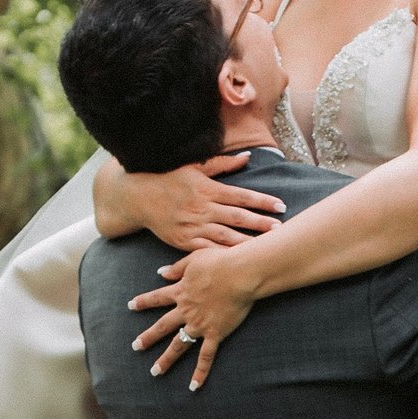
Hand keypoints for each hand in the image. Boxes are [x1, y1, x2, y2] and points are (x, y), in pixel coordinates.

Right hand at [118, 152, 288, 253]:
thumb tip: (247, 157)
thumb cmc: (167, 177)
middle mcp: (202, 208)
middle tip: (281, 229)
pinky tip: (238, 262)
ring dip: (247, 242)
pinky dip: (222, 256)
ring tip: (266, 247)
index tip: (280, 206)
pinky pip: (207, 251)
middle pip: (237, 218)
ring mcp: (193, 226)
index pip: (241, 196)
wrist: (136, 197)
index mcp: (207, 189)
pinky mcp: (183, 241)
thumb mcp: (193, 166)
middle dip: (261, 224)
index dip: (262, 201)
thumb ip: (222, 164)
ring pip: (225, 236)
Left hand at [129, 238, 267, 389]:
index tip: (130, 305)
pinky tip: (193, 386)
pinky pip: (206, 357)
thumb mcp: (194, 258)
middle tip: (135, 346)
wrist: (239, 273)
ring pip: (178, 345)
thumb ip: (176, 267)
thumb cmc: (220, 261)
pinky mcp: (215, 333)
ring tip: (155, 371)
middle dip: (148, 337)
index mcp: (181, 291)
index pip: (157, 298)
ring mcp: (199, 324)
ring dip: (166, 359)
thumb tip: (160, 273)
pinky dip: (200, 372)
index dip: (143, 301)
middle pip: (162, 326)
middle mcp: (186, 310)